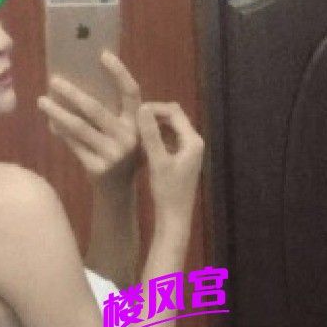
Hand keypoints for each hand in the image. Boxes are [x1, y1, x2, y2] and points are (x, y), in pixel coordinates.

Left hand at [37, 50, 145, 188]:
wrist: (119, 190)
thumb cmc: (120, 151)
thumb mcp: (124, 131)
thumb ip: (111, 111)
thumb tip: (79, 81)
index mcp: (138, 122)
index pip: (131, 92)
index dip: (119, 72)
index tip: (102, 54)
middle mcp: (129, 137)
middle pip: (96, 109)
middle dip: (72, 93)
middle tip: (54, 80)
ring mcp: (113, 154)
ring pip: (79, 127)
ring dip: (58, 112)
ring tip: (42, 101)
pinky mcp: (98, 168)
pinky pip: (74, 144)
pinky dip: (60, 131)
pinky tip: (50, 122)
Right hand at [137, 100, 204, 225]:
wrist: (174, 218)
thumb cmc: (167, 191)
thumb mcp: (157, 161)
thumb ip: (151, 134)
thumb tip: (142, 108)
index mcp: (192, 140)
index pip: (174, 112)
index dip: (154, 108)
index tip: (134, 112)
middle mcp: (194, 142)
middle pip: (174, 118)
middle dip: (154, 116)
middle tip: (133, 120)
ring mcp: (188, 151)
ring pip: (170, 129)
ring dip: (154, 127)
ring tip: (135, 130)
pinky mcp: (181, 159)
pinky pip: (168, 140)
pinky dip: (156, 138)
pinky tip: (141, 143)